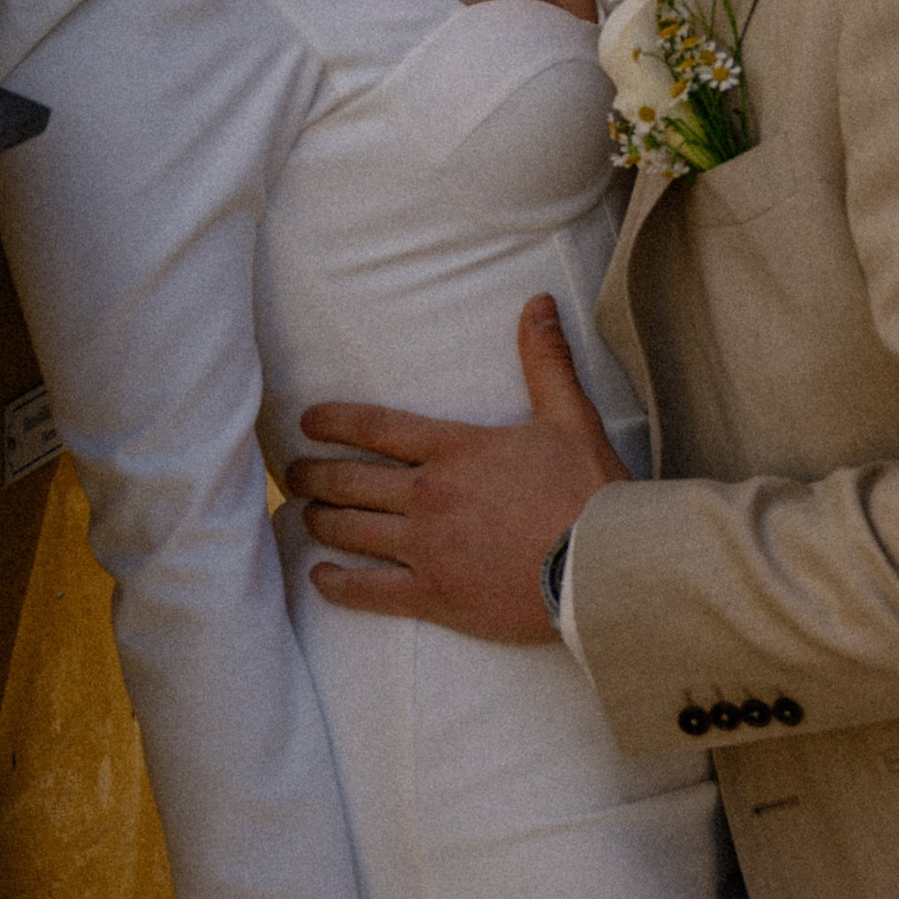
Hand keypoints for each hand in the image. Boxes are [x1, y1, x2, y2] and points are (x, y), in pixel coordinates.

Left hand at [288, 296, 628, 643]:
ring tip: (304, 514)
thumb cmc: (591, 492)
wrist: (604, 567)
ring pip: (350, 530)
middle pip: (351, 480)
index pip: (376, 427)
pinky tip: (320, 576)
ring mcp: (427, 548)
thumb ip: (545, 361)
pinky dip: (337, 583)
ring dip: (319, 520)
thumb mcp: (570, 418)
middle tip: (294, 472)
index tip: (306, 422)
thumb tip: (539, 302)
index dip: (334, 421)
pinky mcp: (435, 596)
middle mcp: (430, 495)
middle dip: (314, 474)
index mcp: (455, 449)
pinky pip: (368, 590)